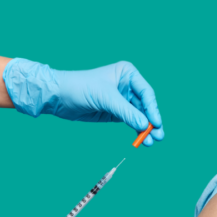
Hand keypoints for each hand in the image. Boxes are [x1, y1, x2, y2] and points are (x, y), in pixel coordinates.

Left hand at [3, 59, 164, 145]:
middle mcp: (127, 85)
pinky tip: (141, 140)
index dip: (152, 109)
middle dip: (152, 121)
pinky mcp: (116, 112)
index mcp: (127, 73)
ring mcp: (123, 99)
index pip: (146, 93)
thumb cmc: (80, 88)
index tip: (156, 123)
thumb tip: (145, 126)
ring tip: (151, 142)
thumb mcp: (105, 98)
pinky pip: (131, 122)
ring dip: (146, 129)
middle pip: (146, 106)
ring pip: (140, 116)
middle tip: (159, 136)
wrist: (58, 96)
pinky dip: (136, 130)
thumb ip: (126, 112)